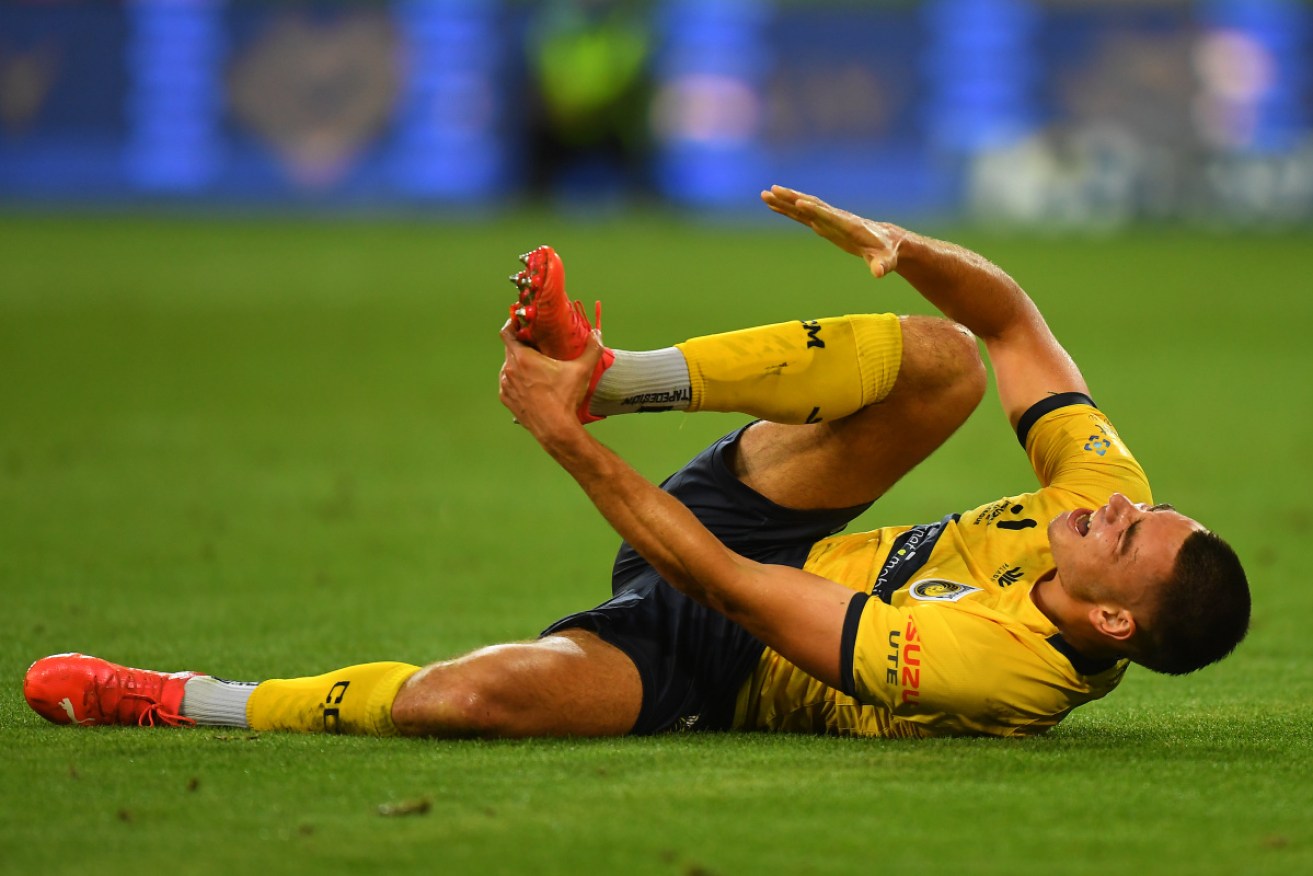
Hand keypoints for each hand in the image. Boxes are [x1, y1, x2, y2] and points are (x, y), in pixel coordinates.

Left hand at [498, 321, 601, 444]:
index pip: (507, 332)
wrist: (555, 430)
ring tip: (536, 367)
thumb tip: (597, 333)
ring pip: (508, 366)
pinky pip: (508, 383)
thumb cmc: (565, 399)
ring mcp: (506, 385)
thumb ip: (592, 349)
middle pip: (510, 348)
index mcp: (523, 358)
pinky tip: (532, 383)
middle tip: (538, 344)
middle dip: (522, 344)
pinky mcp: (506, 399)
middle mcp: (509, 369)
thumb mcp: (582, 371)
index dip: (514, 324)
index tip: (523, 323)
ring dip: (519, 363)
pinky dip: (517, 380)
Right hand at [760, 185, 905, 278]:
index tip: (800, 202)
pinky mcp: (823, 224)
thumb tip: (879, 273)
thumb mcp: (886, 261)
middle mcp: (837, 218)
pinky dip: (788, 210)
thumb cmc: (886, 252)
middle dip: (792, 198)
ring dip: (785, 201)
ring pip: (804, 207)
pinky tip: (773, 205)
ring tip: (766, 193)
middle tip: (773, 190)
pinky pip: (802, 215)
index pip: (830, 216)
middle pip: (811, 206)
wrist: (886, 240)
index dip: (816, 210)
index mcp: (850, 226)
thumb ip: (882, 265)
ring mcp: (828, 220)